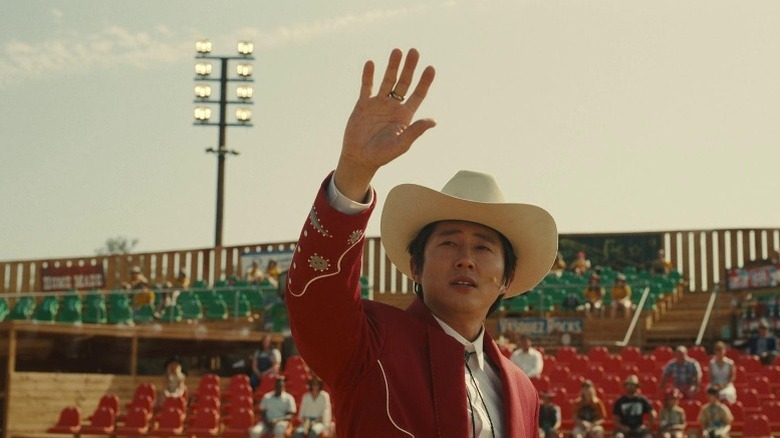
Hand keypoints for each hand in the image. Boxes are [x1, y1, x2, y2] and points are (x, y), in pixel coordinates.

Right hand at [335, 48, 435, 201]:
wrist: (360, 158)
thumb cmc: (383, 155)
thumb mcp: (402, 143)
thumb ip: (416, 131)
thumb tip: (434, 121)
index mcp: (405, 115)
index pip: (418, 94)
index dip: (425, 82)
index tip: (431, 68)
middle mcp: (393, 106)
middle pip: (404, 83)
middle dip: (409, 67)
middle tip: (414, 51)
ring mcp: (378, 104)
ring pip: (387, 80)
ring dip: (392, 66)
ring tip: (397, 51)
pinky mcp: (363, 105)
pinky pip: (366, 87)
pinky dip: (368, 75)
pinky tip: (371, 63)